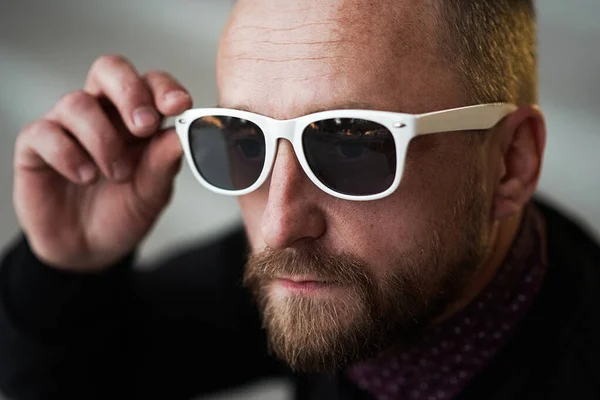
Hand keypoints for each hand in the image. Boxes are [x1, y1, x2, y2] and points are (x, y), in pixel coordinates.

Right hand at [13, 55, 191, 270]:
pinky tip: (86, 176)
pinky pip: (44, 132)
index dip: (164, 87)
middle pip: (109, 70)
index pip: (151, 82)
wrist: (90, 250)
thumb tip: (181, 135)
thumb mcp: (152, 193)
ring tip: (116, 174)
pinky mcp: (36, 147)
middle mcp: (103, 114)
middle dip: (129, 92)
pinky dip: (68, 154)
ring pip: (77, 103)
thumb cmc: (124, 213)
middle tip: (143, 126)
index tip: (179, 105)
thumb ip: (164, 164)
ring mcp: (67, 127)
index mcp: (138, 119)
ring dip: (102, 139)